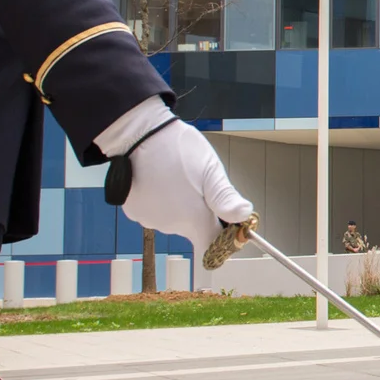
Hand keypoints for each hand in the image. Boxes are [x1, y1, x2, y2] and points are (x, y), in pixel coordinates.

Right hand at [121, 120, 255, 254]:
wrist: (136, 135)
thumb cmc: (177, 149)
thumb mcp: (210, 170)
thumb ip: (226, 198)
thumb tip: (244, 215)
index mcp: (193, 219)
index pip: (212, 245)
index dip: (222, 237)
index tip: (225, 220)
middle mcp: (170, 226)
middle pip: (193, 228)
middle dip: (200, 211)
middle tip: (198, 183)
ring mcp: (150, 219)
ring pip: (174, 218)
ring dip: (180, 203)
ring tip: (176, 175)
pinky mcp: (135, 211)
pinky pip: (155, 211)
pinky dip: (160, 199)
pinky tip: (159, 178)